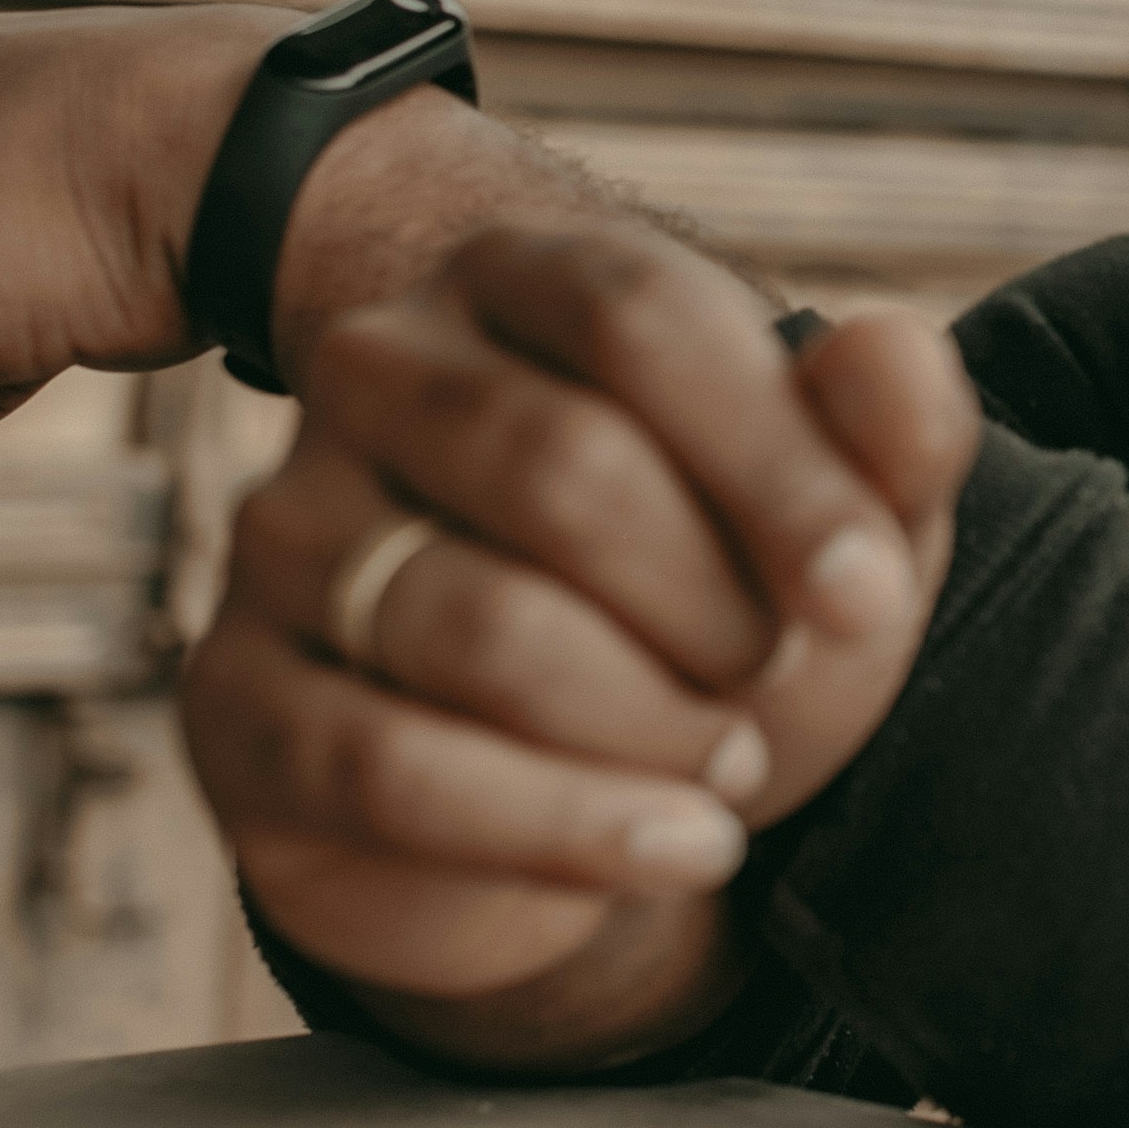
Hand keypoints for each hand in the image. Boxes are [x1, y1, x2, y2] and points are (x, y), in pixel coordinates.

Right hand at [181, 217, 979, 1061]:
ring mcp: (287, 530)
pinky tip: (679, 849)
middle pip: (561, 465)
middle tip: (775, 677)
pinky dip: (563, 827)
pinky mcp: (236, 695)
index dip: (775, 466)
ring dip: (651, 725)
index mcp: (525, 278)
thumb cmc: (722, 602)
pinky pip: (389, 767)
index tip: (866, 595)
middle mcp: (377, 371)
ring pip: (481, 626)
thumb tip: (890, 350)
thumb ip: (892, 430)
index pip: (640, 319)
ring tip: (732, 764)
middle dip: (714, 608)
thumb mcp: (842, 521)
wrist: (593, 776)